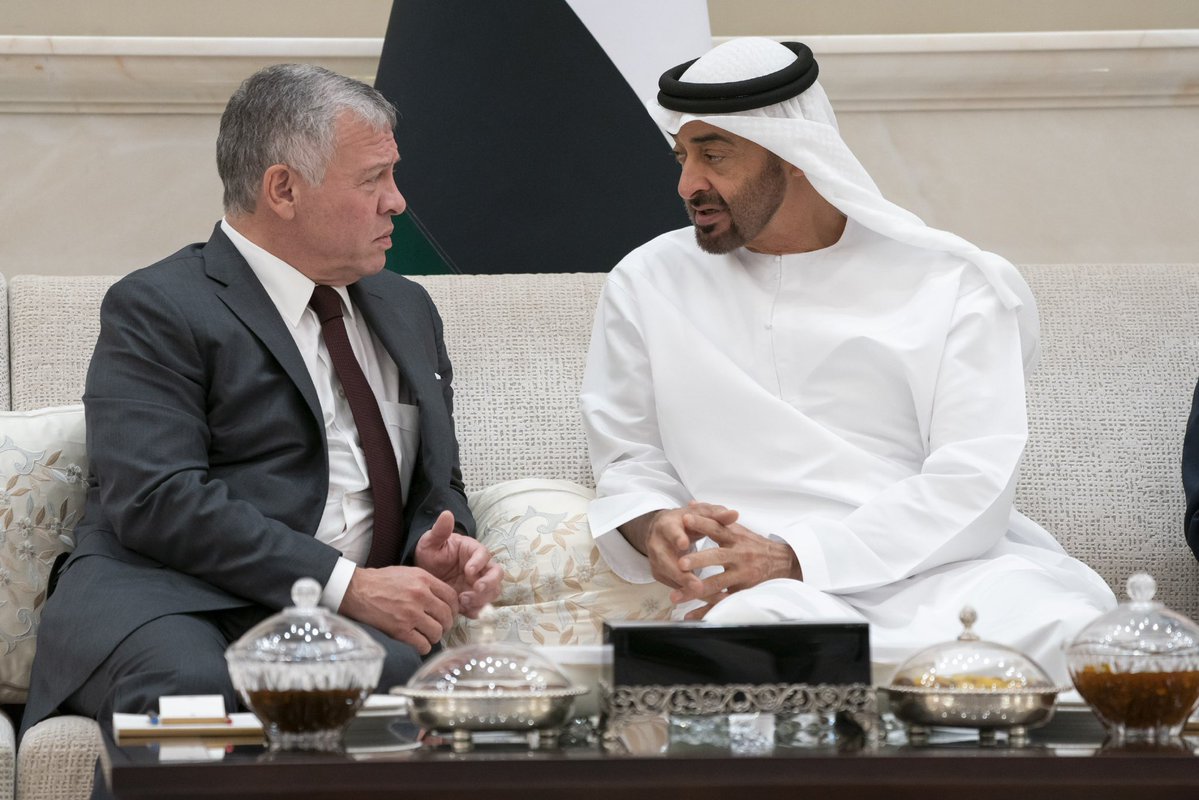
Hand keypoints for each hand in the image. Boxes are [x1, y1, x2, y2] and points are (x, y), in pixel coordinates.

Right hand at [339, 565, 457, 654]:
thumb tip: (443, 599)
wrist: (356, 590)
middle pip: (447, 616)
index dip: (454, 609)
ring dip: (434, 637)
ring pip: (437, 632)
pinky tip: (418, 643)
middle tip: (439, 627)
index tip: (449, 614)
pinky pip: (423, 644)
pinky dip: (423, 647)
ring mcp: (411, 613)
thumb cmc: (380, 582)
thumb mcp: (408, 573)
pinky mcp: (400, 630)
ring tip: (427, 635)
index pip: (452, 597)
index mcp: (424, 579)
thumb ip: (427, 584)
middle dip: (445, 625)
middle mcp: (420, 595)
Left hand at [414, 510, 502, 617]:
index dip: (479, 562)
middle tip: (475, 590)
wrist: (424, 573)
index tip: (468, 570)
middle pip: (496, 574)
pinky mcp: (473, 599)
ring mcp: (478, 584)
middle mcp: (480, 568)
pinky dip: (476, 610)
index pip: (484, 554)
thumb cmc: (430, 553)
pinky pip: (481, 607)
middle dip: (489, 583)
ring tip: (463, 601)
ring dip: (482, 598)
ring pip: (493, 592)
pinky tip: (462, 610)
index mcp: (473, 551)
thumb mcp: (430, 542)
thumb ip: (440, 530)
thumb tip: (447, 513)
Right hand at [622, 502, 739, 598]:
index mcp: (667, 524)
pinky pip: (673, 585)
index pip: (670, 531)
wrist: (666, 528)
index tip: (684, 545)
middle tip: (697, 584)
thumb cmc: (687, 520)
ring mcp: (656, 560)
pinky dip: (687, 593)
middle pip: (665, 560)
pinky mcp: (659, 573)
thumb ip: (718, 515)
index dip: (676, 537)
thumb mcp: (702, 513)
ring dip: (685, 588)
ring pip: (669, 576)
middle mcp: (657, 543)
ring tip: (704, 596)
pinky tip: (705, 599)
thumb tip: (734, 514)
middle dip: (681, 574)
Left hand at [671, 513, 801, 606]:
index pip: (717, 528)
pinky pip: (722, 602)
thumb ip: (714, 518)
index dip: (702, 523)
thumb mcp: (738, 528)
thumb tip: (691, 504)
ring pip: (716, 583)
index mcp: (735, 538)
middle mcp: (738, 556)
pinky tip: (690, 617)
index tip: (685, 518)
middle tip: (680, 563)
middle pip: (717, 557)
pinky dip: (705, 610)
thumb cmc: (755, 545)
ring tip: (675, 596)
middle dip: (698, 560)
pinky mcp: (742, 592)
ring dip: (695, 590)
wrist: (783, 563)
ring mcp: (741, 575)